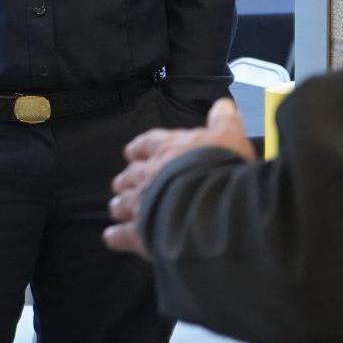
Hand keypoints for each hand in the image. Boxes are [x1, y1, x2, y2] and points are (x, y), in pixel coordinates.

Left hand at [103, 98, 253, 257]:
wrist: (210, 205)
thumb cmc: (220, 168)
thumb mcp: (229, 138)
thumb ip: (224, 122)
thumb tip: (224, 104)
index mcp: (167, 149)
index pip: (147, 143)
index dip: (140, 148)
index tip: (132, 152)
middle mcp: (148, 173)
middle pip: (130, 175)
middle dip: (128, 180)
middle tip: (126, 184)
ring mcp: (141, 203)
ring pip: (122, 202)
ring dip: (121, 205)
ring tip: (119, 209)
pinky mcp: (139, 232)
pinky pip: (121, 233)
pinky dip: (116, 235)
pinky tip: (113, 237)